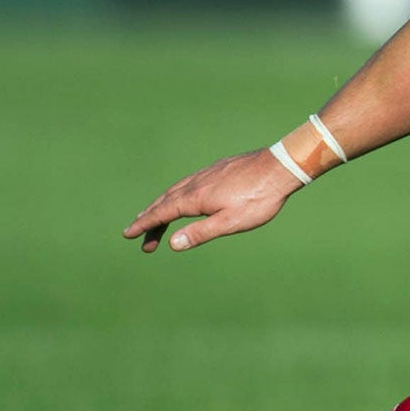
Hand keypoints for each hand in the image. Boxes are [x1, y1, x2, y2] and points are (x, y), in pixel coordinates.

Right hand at [123, 149, 298, 253]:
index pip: (162, 213)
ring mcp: (206, 174)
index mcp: (195, 198)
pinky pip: (188, 183)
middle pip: (164, 202)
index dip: (145, 224)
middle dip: (150, 219)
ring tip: (154, 218)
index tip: (129, 234)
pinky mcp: (217, 169)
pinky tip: (184, 198)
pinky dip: (177, 194)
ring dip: (162, 206)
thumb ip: (201, 233)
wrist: (280, 167)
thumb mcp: (231, 222)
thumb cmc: (259, 199)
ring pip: (175, 191)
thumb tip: (172, 244)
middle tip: (140, 237)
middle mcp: (195, 183)